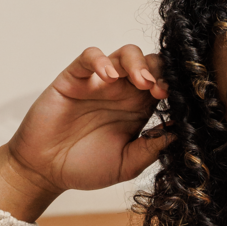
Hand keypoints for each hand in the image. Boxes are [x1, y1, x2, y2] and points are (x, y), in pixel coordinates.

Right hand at [0, 45, 171, 220]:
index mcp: (138, 110)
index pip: (163, 86)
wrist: (46, 171)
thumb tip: (180, 133)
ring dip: (137, 63)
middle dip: (159, 71)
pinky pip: (89, 57)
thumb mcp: (127, 164)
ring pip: (124, 54)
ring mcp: (98, 83)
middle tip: (159, 90)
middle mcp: (122, 92)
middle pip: (149, 64)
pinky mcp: (74, 78)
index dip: (172, 88)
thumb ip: (151, 149)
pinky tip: (108, 77)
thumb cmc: (85, 168)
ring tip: (142, 82)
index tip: (175, 101)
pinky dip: (101, 60)